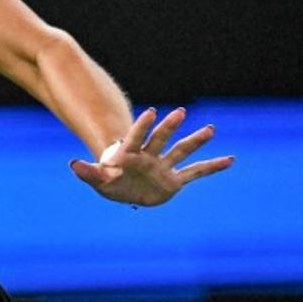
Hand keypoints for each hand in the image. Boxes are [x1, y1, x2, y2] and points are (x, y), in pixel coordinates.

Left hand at [69, 107, 234, 206]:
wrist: (123, 189)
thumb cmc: (108, 181)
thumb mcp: (96, 180)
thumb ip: (87, 172)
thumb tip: (73, 164)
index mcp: (130, 154)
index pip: (136, 136)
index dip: (143, 125)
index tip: (152, 112)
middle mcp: (149, 156)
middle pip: (161, 139)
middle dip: (169, 127)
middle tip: (179, 112)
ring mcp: (163, 166)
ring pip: (181, 151)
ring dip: (195, 141)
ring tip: (211, 129)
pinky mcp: (174, 180)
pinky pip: (195, 172)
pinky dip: (212, 167)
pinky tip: (229, 160)